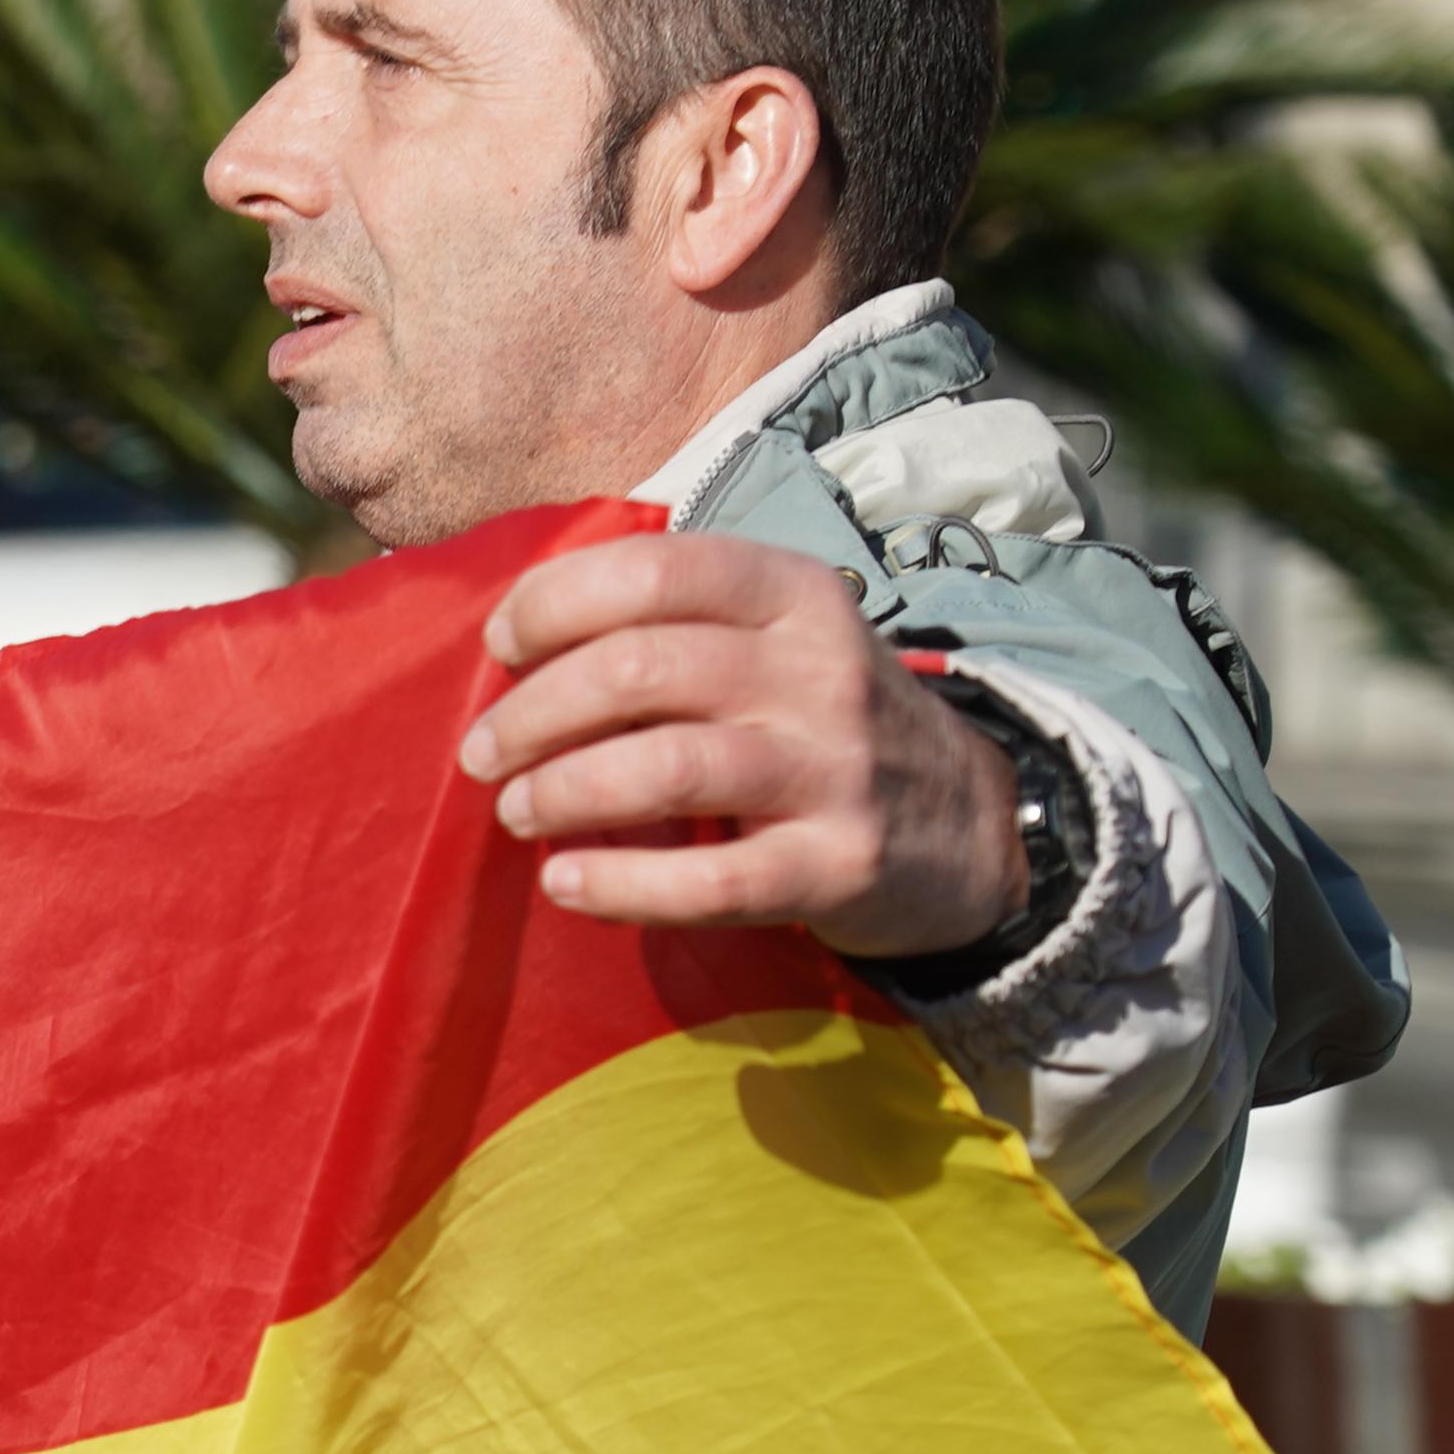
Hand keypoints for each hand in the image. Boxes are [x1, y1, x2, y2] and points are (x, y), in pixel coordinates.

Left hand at [464, 533, 1024, 957]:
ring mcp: (836, 770)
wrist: (970, 825)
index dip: (553, 603)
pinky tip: (565, 883)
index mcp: (794, 593)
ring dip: (563, 790)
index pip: (654, 569)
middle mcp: (819, 671)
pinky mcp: (840, 867)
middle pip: (641, 670)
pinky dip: (619, 883)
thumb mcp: (776, 640)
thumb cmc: (822, 722)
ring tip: (514, 808)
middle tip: (483, 751)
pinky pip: (711, 882)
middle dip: (533, 711)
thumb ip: (672, 626)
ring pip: (668, 768)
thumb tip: (518, 639)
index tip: (501, 646)